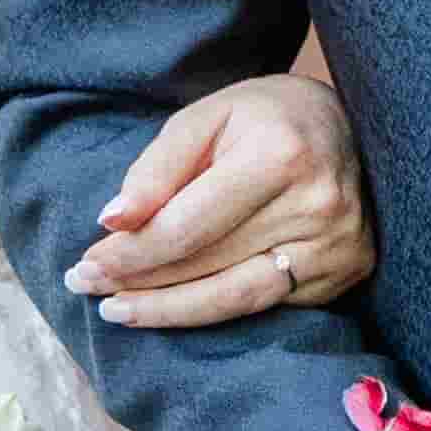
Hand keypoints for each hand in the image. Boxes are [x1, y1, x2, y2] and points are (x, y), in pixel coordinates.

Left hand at [76, 71, 378, 328]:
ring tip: (117, 311)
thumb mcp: (205, 117)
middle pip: (206, 266)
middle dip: (137, 282)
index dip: (130, 254)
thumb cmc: (264, 117)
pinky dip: (212, 312)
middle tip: (85, 286)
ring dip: (169, 311)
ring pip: (234, 300)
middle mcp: (317, 205)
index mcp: (280, 155)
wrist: (346, 126)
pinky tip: (174, 309)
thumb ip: (157, 169)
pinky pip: (265, 307)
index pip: (186, 227)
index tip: (84, 264)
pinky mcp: (344, 273)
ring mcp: (337, 246)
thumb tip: (113, 221)